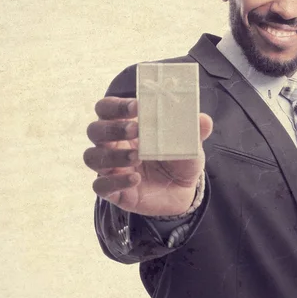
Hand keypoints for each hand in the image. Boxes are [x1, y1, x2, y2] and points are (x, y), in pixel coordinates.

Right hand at [84, 97, 212, 215]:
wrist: (183, 191)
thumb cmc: (179, 159)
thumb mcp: (190, 145)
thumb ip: (194, 132)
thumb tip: (204, 120)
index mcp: (126, 125)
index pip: (107, 108)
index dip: (116, 106)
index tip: (137, 106)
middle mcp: (113, 144)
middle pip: (94, 130)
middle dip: (112, 128)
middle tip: (135, 130)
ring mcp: (111, 168)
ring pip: (92, 157)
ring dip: (112, 155)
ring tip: (137, 157)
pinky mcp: (114, 191)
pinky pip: (101, 186)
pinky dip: (115, 182)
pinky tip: (135, 179)